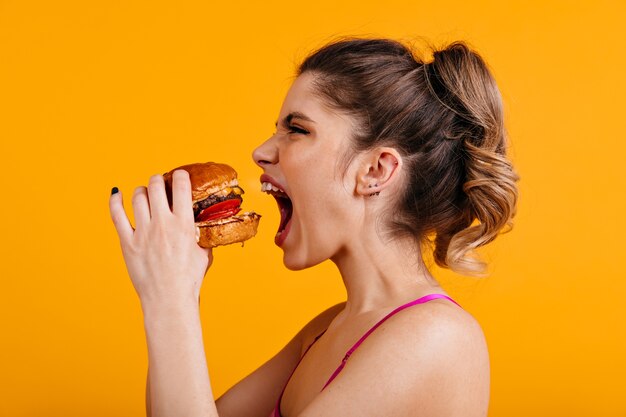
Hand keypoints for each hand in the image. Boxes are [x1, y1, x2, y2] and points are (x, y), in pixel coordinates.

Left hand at [109, 170, 211, 305]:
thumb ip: (202, 234)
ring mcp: (143, 232)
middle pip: (156, 186)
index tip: (179, 175)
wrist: (169, 299)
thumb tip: (205, 225)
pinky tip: (117, 194)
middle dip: (159, 180)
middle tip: (160, 183)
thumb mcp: (204, 252)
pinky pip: (117, 215)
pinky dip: (115, 201)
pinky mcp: (127, 242)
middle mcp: (162, 224)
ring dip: (143, 191)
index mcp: (184, 224)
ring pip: (138, 197)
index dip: (180, 175)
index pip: (181, 186)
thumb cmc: (189, 279)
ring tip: (145, 193)